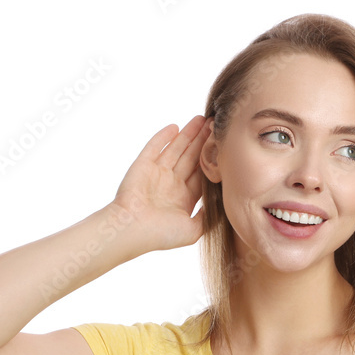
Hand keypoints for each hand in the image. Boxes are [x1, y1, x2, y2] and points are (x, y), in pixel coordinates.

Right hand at [110, 115, 211, 252]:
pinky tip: (175, 126)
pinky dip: (164, 137)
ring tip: (202, 120)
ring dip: (188, 134)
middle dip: (203, 141)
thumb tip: (219, 205)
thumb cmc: (160, 234)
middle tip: (216, 125)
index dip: (212, 160)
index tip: (223, 146)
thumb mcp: (192, 231)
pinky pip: (154, 147)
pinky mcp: (143, 165)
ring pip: (176, 149)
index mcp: (184, 198)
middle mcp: (172, 184)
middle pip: (192, 158)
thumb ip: (207, 218)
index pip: (201, 174)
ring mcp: (157, 174)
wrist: (131, 229)